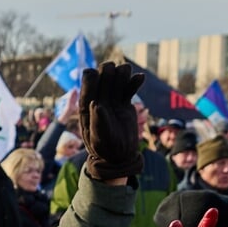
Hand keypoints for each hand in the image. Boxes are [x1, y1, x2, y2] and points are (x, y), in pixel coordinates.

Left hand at [78, 63, 143, 181]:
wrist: (119, 157)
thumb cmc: (106, 150)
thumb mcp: (100, 138)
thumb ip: (97, 121)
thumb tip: (95, 103)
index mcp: (87, 109)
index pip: (87, 88)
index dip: (91, 79)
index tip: (95, 73)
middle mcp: (98, 102)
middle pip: (102, 81)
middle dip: (107, 74)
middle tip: (114, 69)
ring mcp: (112, 102)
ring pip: (116, 82)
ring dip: (121, 74)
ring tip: (126, 70)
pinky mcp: (124, 104)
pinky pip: (128, 89)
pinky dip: (134, 83)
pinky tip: (140, 77)